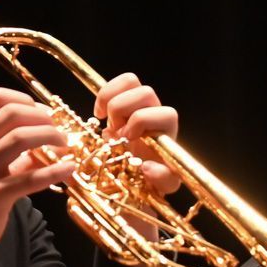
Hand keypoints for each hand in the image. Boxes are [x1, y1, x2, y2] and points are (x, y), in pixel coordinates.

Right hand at [0, 87, 73, 266]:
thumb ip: (8, 155)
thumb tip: (42, 147)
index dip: (25, 99)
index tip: (42, 113)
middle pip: (11, 113)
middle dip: (43, 117)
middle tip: (58, 130)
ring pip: (20, 138)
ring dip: (50, 137)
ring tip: (64, 145)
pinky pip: (30, 178)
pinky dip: (55, 171)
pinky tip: (69, 169)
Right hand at [95, 72, 181, 196]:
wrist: (135, 170)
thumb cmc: (152, 175)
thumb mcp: (162, 184)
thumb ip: (162, 179)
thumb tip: (149, 167)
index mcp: (167, 130)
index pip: (166, 113)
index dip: (142, 121)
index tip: (127, 138)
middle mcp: (156, 112)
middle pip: (145, 92)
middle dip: (123, 111)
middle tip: (115, 133)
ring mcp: (139, 104)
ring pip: (130, 81)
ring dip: (112, 101)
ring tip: (107, 122)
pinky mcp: (123, 100)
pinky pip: (115, 84)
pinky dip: (103, 95)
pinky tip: (99, 114)